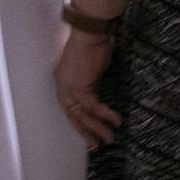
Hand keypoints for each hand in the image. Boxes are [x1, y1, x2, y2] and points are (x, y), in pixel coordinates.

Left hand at [54, 27, 121, 147]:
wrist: (90, 33)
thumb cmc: (92, 44)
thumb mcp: (89, 68)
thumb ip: (90, 82)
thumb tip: (98, 92)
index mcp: (62, 82)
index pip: (69, 108)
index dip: (78, 123)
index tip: (88, 134)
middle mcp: (63, 86)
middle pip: (73, 116)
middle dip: (85, 132)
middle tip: (96, 145)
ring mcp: (70, 87)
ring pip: (83, 115)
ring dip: (97, 128)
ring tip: (110, 138)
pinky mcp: (81, 86)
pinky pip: (94, 107)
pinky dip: (106, 115)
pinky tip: (116, 121)